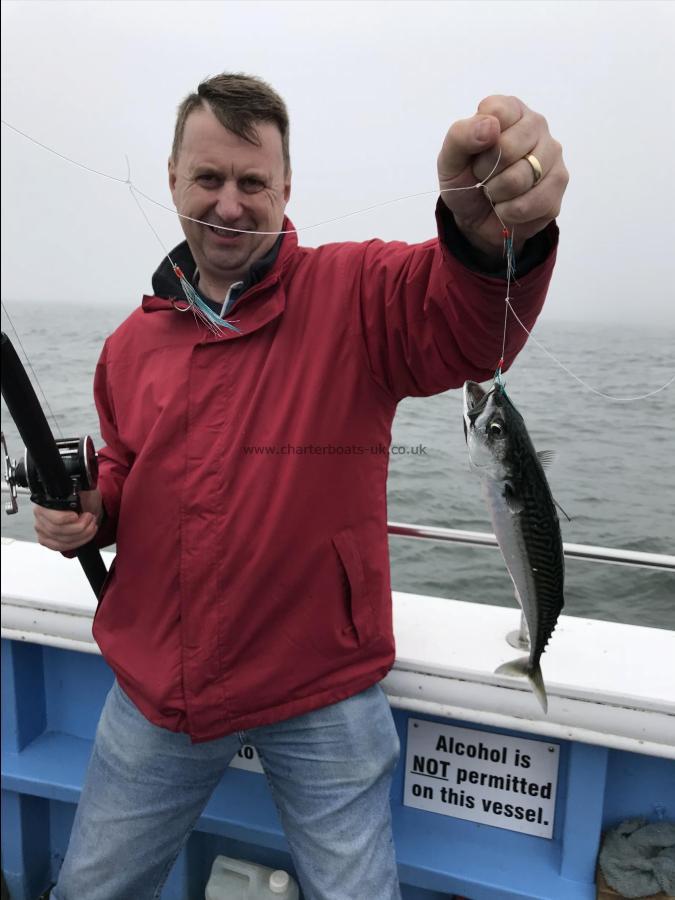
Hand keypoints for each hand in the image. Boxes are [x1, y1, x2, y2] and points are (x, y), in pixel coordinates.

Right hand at [33, 488, 102, 551]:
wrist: (87, 505)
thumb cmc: (84, 497)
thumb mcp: (84, 489)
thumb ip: (77, 491)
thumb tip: (76, 490)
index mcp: (45, 502)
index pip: (53, 518)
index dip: (67, 519)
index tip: (78, 515)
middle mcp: (40, 516)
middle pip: (57, 531)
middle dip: (79, 527)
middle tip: (89, 518)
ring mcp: (42, 529)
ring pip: (61, 541)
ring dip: (81, 535)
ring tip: (90, 526)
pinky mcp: (48, 540)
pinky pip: (61, 547)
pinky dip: (76, 542)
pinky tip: (85, 535)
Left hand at [438, 96, 567, 259]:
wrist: (475, 218)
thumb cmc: (465, 180)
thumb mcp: (450, 160)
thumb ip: (460, 136)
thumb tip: (491, 125)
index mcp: (509, 110)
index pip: (497, 112)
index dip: (477, 141)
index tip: (474, 153)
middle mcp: (536, 125)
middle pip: (507, 149)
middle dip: (485, 172)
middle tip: (483, 177)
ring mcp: (552, 155)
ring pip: (520, 179)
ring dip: (497, 194)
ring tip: (496, 192)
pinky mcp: (558, 185)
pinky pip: (530, 204)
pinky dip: (509, 212)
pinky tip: (508, 207)